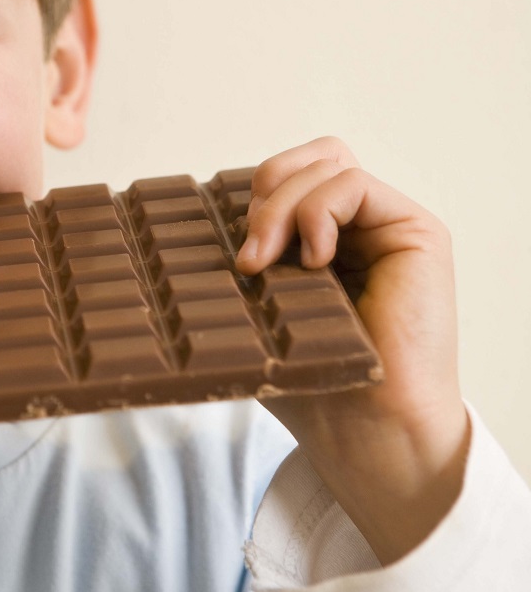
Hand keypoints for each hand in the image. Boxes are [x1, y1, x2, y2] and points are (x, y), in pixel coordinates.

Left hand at [235, 137, 468, 564]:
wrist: (366, 431)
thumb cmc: (315, 385)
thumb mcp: (258, 312)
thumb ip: (242, 262)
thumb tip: (175, 227)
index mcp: (326, 240)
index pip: (289, 176)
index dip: (256, 195)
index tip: (233, 251)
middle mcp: (361, 227)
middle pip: (307, 161)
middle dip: (265, 195)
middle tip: (248, 257)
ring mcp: (389, 227)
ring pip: (327, 165)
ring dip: (283, 207)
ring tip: (268, 264)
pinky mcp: (416, 233)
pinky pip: (354, 184)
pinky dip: (318, 214)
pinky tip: (313, 263)